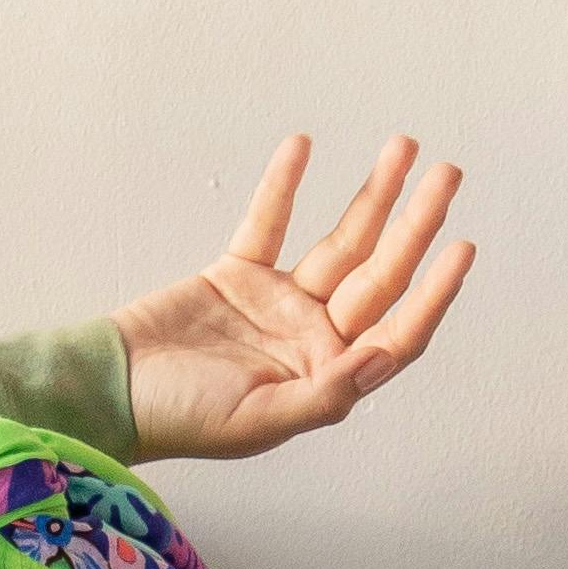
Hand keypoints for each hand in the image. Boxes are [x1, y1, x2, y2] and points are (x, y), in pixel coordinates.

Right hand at [116, 132, 471, 465]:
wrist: (107, 391)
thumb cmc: (177, 421)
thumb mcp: (257, 420)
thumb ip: (323, 394)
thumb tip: (381, 359)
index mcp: (324, 379)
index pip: (396, 331)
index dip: (433, 293)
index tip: (460, 247)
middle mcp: (310, 340)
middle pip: (379, 274)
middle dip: (415, 223)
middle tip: (447, 173)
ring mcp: (276, 306)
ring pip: (339, 242)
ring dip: (372, 197)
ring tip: (401, 148)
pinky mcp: (236, 277)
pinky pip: (269, 222)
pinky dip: (285, 186)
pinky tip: (305, 147)